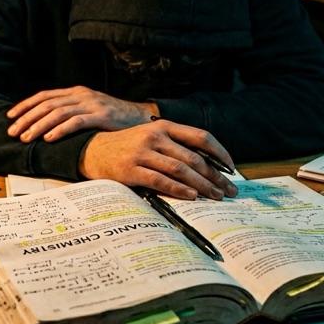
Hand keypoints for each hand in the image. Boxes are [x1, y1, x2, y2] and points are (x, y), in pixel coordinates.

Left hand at [7, 86, 158, 142]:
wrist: (141, 117)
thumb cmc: (112, 118)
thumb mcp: (89, 109)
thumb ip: (71, 112)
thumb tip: (45, 123)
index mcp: (76, 92)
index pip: (44, 96)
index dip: (25, 105)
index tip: (10, 116)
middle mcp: (81, 95)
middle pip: (47, 104)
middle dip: (27, 118)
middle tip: (13, 131)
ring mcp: (91, 104)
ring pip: (58, 113)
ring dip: (39, 125)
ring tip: (26, 137)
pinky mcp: (101, 115)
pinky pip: (76, 122)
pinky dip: (60, 129)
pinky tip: (49, 138)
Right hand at [78, 120, 237, 199]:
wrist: (92, 150)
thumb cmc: (128, 147)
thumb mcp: (152, 137)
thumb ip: (176, 145)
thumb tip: (209, 165)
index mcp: (164, 126)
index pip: (201, 137)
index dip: (220, 153)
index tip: (232, 169)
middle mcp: (155, 136)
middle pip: (194, 157)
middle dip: (215, 176)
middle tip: (229, 191)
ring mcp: (142, 152)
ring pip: (181, 169)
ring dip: (202, 185)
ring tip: (215, 196)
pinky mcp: (131, 170)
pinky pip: (160, 180)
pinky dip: (178, 189)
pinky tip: (191, 197)